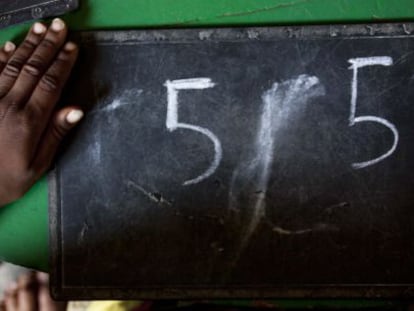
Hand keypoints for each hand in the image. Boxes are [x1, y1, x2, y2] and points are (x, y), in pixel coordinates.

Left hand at [0, 19, 81, 205]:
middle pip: (33, 68)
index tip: (73, 47)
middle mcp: (9, 104)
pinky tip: (10, 45)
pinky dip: (2, 56)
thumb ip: (56, 134)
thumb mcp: (39, 164)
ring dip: (29, 44)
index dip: (63, 63)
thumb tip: (76, 109)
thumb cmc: (7, 179)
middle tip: (61, 27)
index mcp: (28, 121)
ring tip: (41, 28)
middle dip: (49, 45)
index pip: (51, 83)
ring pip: (13, 65)